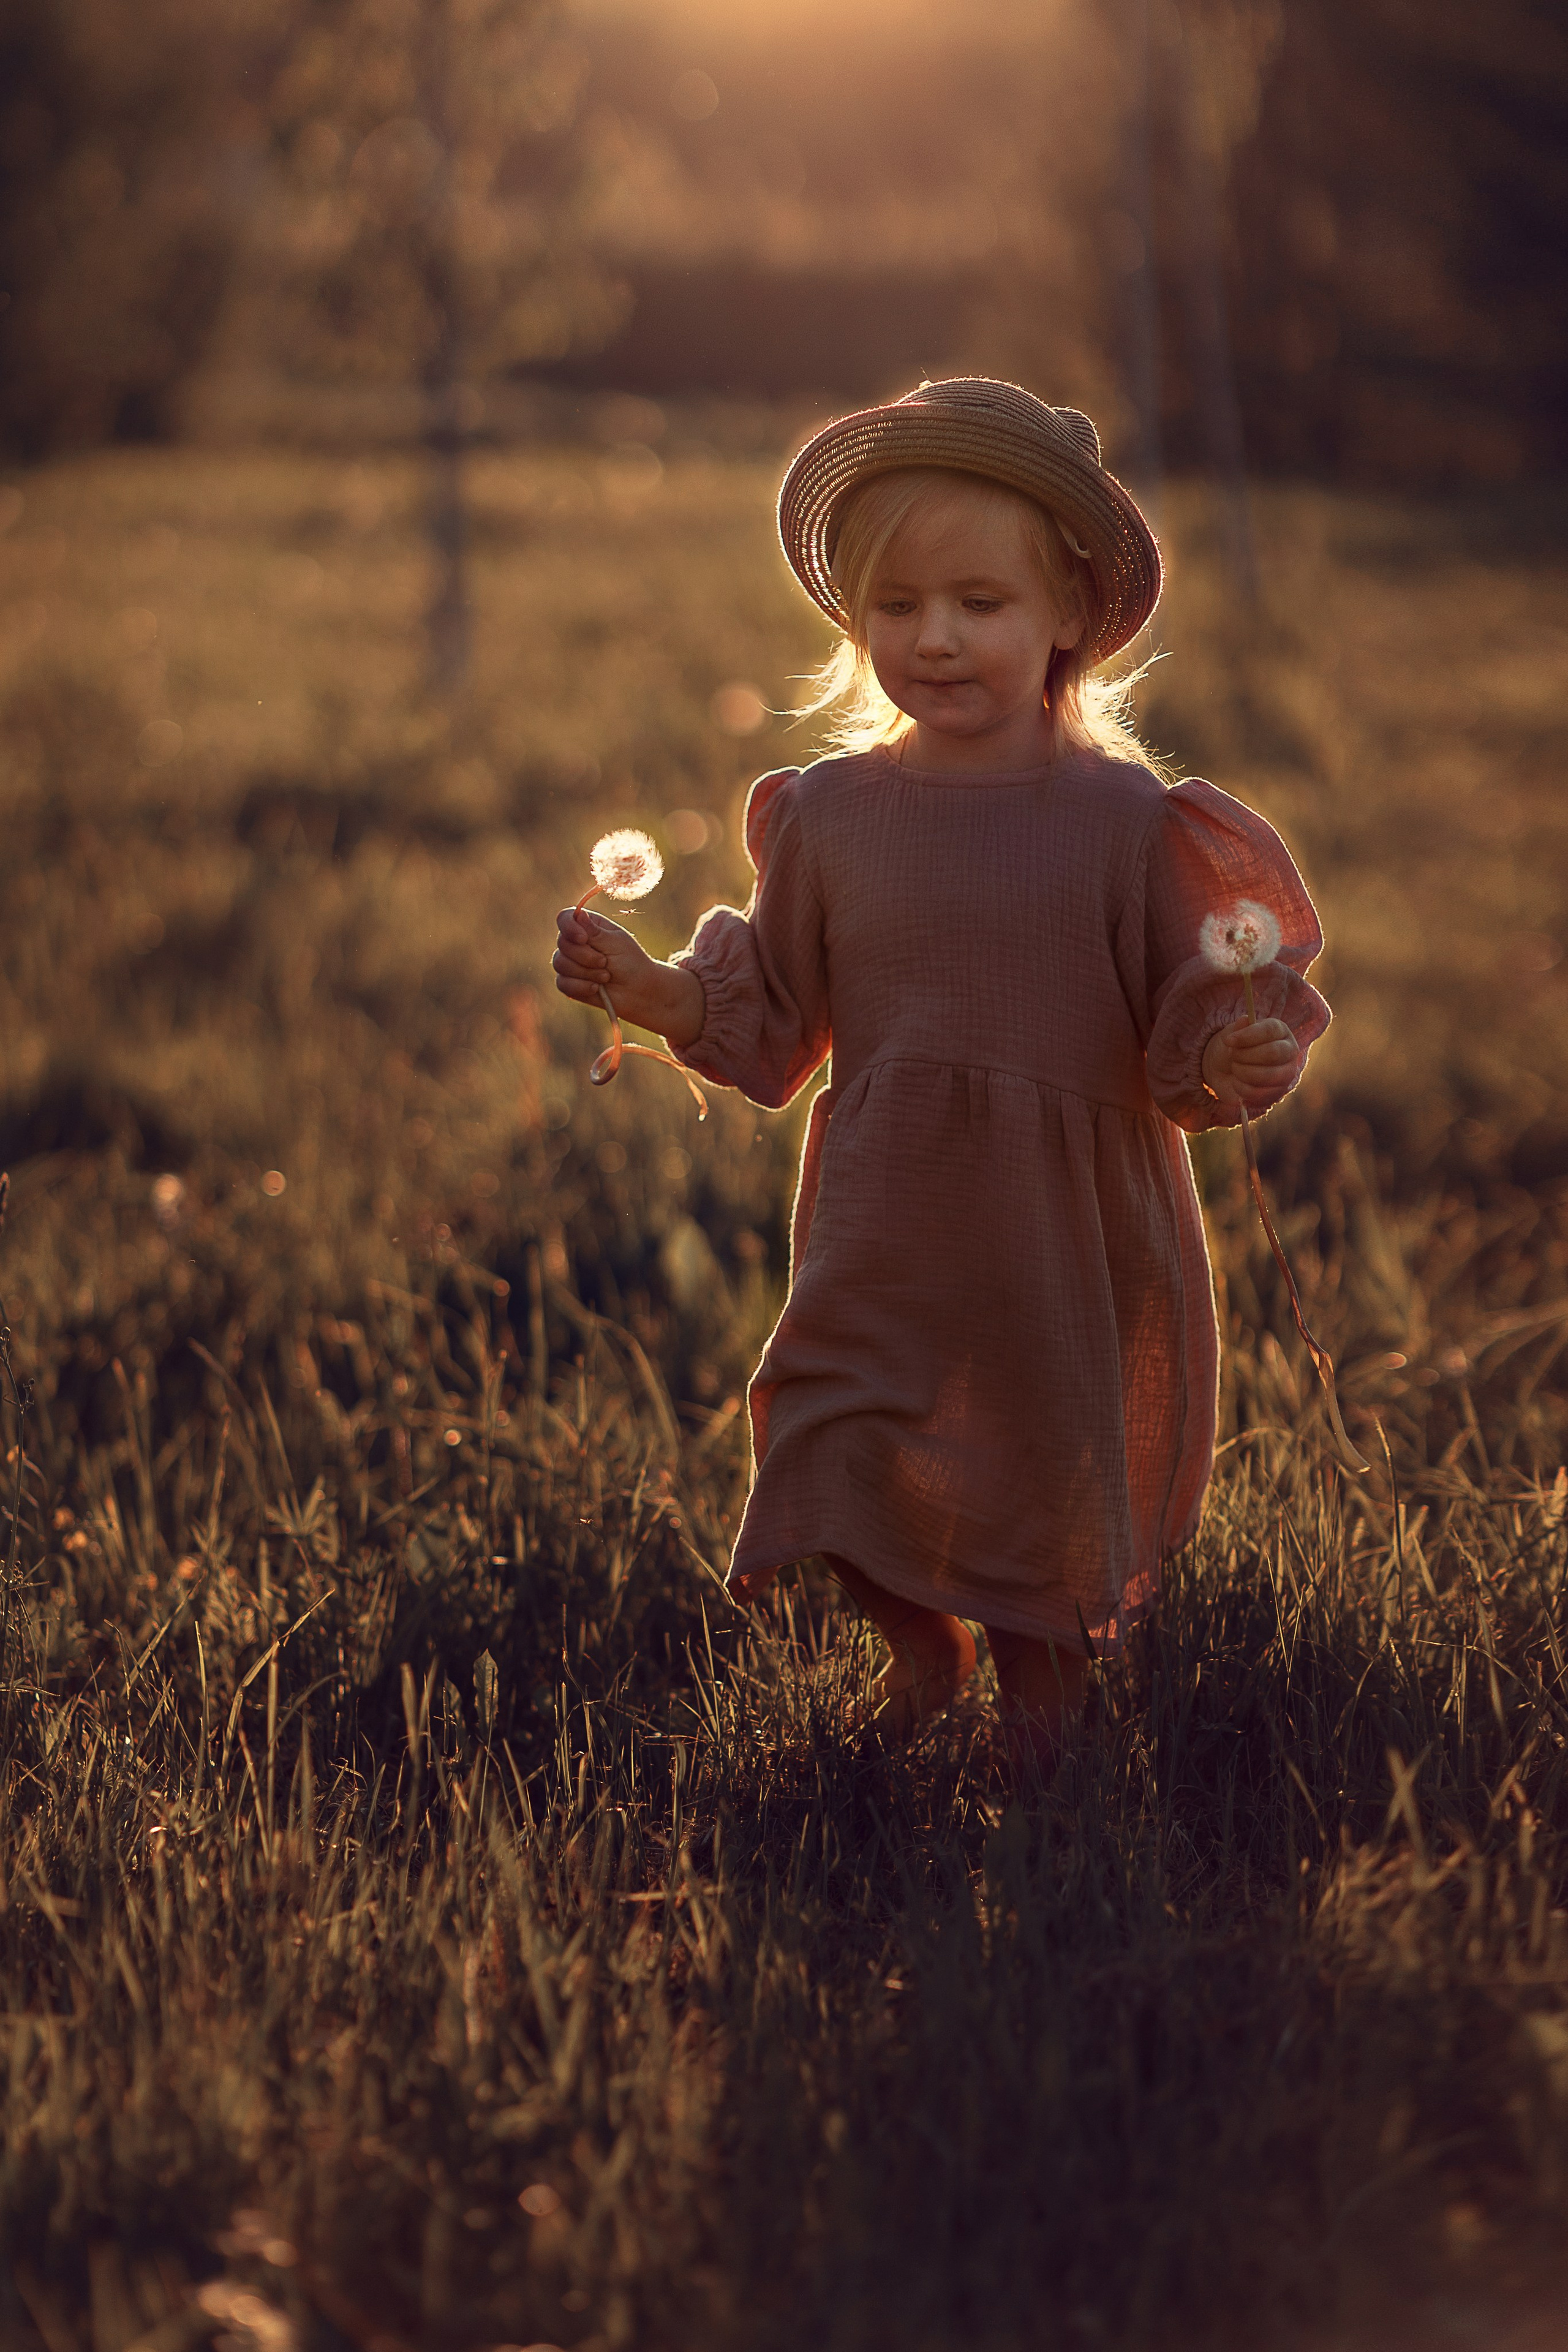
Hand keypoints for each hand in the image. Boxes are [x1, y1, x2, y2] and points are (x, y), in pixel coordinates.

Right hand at [552, 909, 705, 1047]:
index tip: (584, 939)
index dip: (569, 928)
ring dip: (586, 972)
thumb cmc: (631, 963)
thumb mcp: (615, 943)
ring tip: (606, 977)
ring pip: (560, 964)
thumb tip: (578, 913)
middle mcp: (575, 942)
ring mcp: (570, 963)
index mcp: (588, 926)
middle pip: (562, 943)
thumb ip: (594, 931)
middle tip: (605, 962)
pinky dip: (580, 987)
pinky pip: (562, 983)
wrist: (638, 991)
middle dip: (585, 956)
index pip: (565, 918)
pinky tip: (596, 988)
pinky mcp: (568, 982)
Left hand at [1201, 1015, 1299, 1106]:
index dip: (1248, 1035)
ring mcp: (1287, 1073)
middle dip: (1245, 1055)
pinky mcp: (1278, 1093)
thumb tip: (1244, 1020)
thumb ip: (1238, 1027)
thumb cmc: (1234, 1048)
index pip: (1270, 1030)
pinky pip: (1260, 1093)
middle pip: (1272, 1053)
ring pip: (1267, 1075)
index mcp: (1280, 1030)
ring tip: (1235, 1068)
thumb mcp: (1232, 1034)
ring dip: (1242, 1072)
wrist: (1225, 1072)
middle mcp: (1289, 1050)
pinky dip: (1242, 1088)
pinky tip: (1237, 1082)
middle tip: (1232, 1055)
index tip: (1229, 1040)